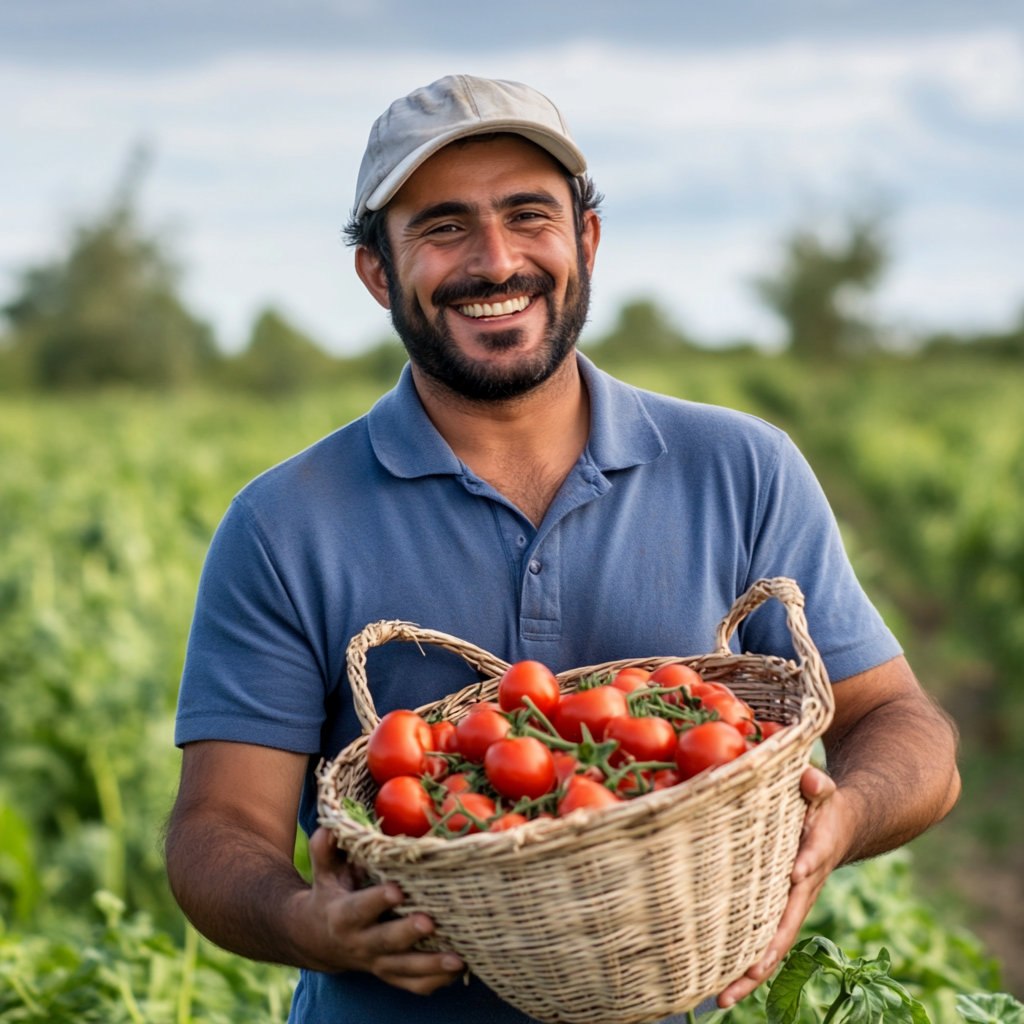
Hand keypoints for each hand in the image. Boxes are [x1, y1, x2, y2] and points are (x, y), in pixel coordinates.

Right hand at [287, 827, 463, 994]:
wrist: (319, 940)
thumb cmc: (330, 894)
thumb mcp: (324, 872)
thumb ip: (325, 849)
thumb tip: (331, 826)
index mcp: (343, 916)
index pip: (359, 909)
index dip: (377, 901)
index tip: (397, 890)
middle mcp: (361, 943)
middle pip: (385, 942)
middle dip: (407, 933)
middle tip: (429, 922)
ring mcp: (378, 962)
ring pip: (404, 969)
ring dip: (431, 966)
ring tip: (457, 959)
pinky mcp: (391, 974)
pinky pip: (413, 985)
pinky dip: (436, 981)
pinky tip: (459, 970)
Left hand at [718, 767, 853, 1007]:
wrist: (841, 827)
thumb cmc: (821, 805)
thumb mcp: (822, 790)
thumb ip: (816, 783)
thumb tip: (811, 778)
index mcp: (814, 855)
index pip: (810, 862)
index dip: (805, 867)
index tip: (796, 874)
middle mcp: (803, 888)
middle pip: (786, 926)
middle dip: (766, 953)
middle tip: (745, 977)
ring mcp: (790, 904)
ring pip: (770, 945)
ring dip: (747, 974)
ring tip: (718, 1000)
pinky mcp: (776, 910)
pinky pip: (760, 940)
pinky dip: (741, 965)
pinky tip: (714, 986)